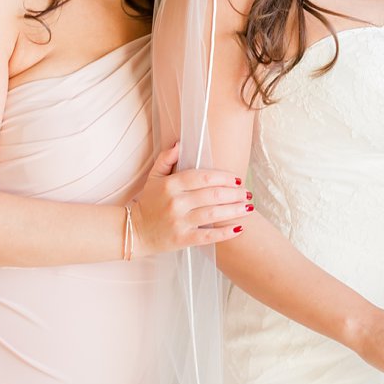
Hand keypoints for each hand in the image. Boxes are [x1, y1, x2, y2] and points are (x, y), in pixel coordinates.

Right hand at [128, 145, 251, 256]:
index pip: (204, 177)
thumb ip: (166, 159)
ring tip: (249, 207)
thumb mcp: (154, 177)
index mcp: (171, 185)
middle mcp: (176, 202)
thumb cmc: (149, 203)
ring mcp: (180, 222)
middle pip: (213, 195)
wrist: (135, 232)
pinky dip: (225, 233)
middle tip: (248, 193)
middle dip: (235, 194)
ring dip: (235, 210)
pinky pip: (208, 237)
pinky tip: (239, 228)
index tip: (237, 179)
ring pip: (214, 214)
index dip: (224, 177)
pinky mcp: (182, 240)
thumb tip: (180, 143)